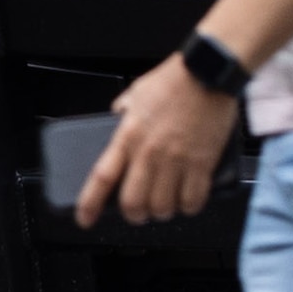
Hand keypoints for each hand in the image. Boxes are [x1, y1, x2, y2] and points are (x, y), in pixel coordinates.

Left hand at [77, 50, 244, 227]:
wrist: (207, 72)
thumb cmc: (174, 80)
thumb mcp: (136, 93)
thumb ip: (124, 111)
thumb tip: (117, 119)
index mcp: (128, 135)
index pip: (102, 177)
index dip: (89, 204)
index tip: (84, 219)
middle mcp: (149, 153)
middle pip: (133, 202)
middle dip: (134, 215)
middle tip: (139, 212)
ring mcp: (176, 160)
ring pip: (163, 207)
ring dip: (163, 212)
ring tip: (166, 204)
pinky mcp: (202, 163)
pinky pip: (192, 200)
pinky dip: (189, 207)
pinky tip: (188, 199)